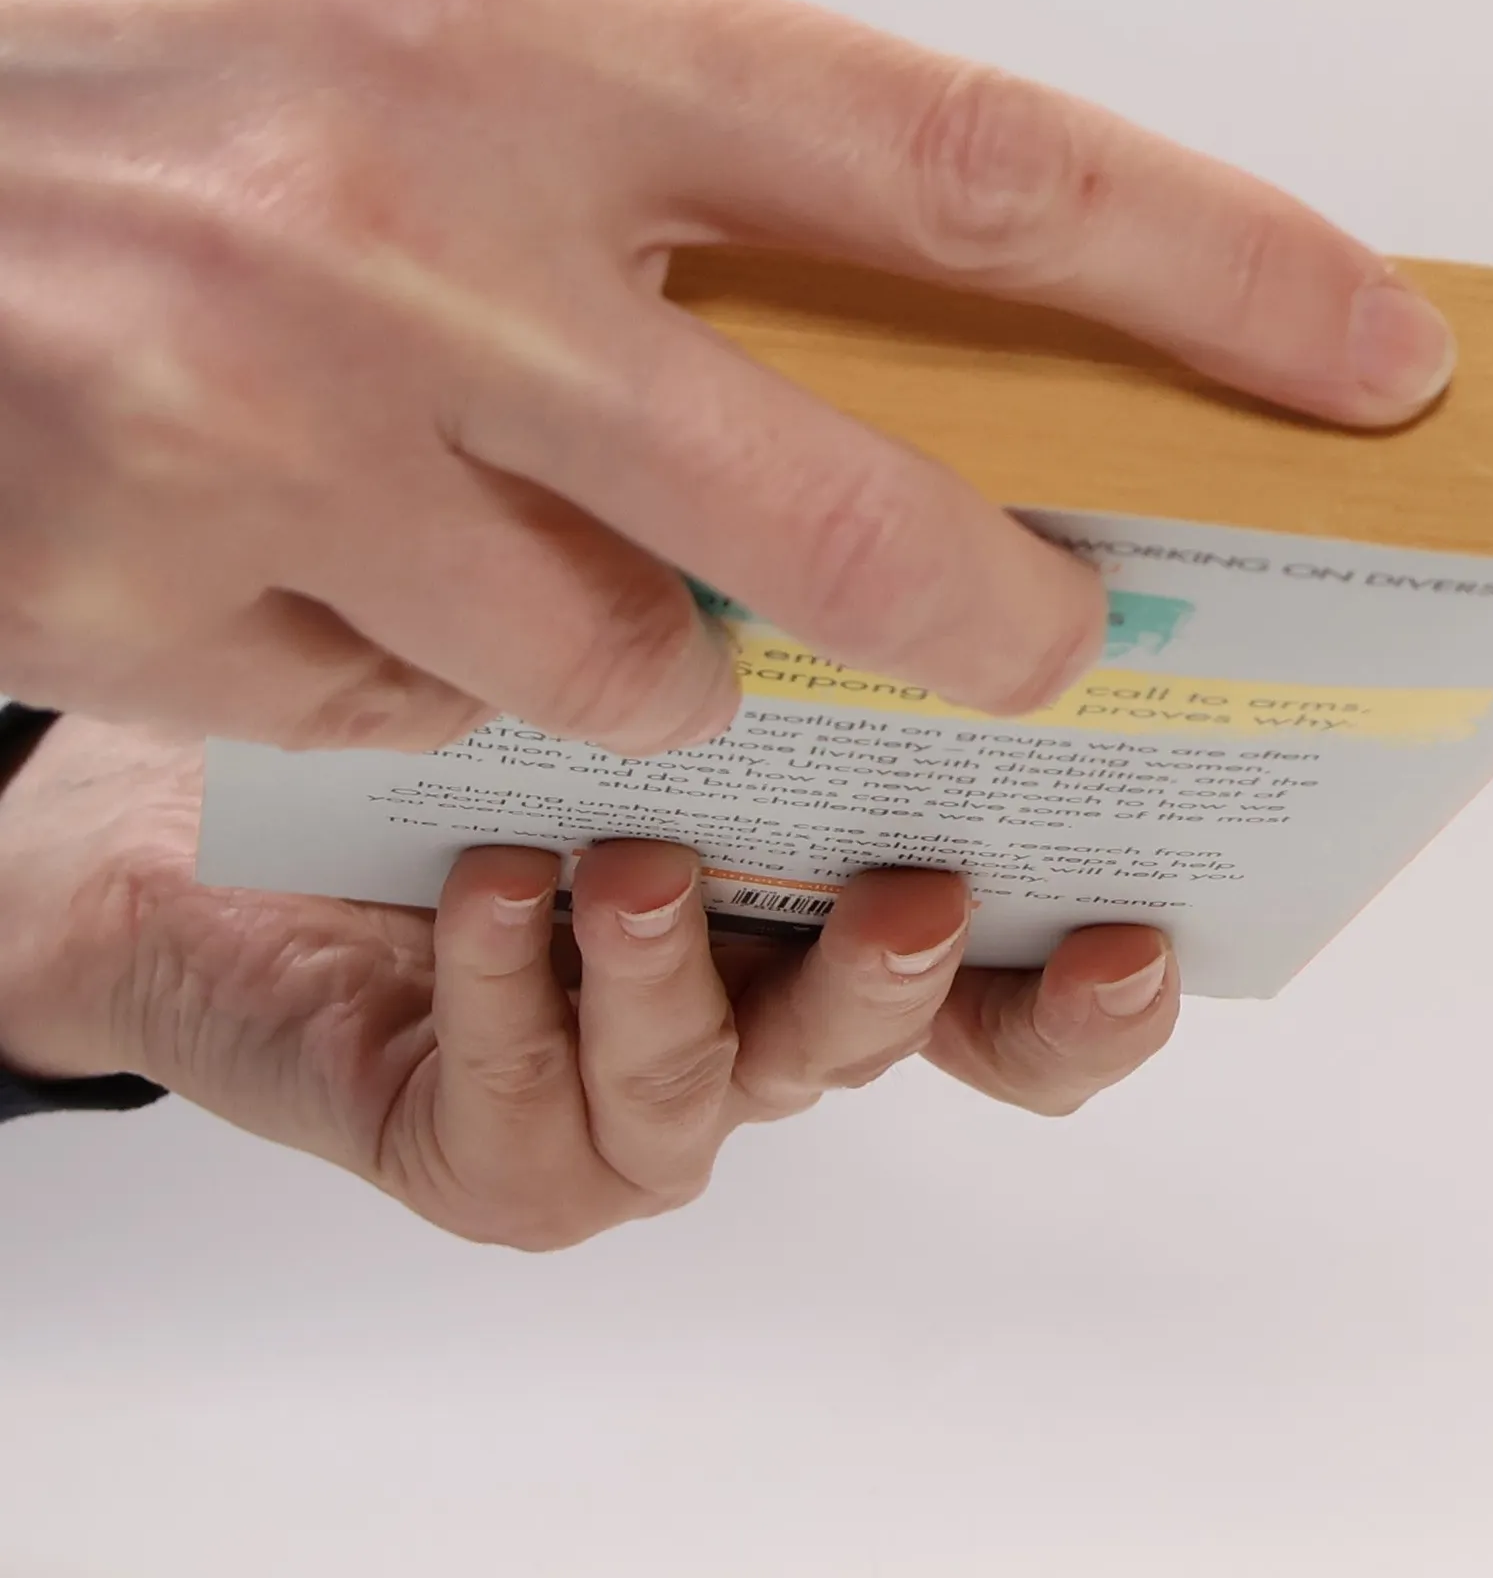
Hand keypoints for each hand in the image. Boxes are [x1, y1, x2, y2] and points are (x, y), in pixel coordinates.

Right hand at [0, 0, 1453, 754]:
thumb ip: (642, 128)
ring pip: (628, 671)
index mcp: (524, 25)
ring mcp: (288, 450)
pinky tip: (330, 559)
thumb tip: (872, 271)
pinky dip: (436, 674)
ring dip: (651, 650)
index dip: (1216, 270)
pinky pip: (420, 716)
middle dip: (998, 614)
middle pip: (854, 517)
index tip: (1370, 352)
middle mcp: (425, 247)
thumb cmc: (94, 5)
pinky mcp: (167, 609)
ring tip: (542, 541)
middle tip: (1052, 634)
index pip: (974, 166)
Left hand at [0, 718, 1178, 1244]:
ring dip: (686, 984)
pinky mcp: (494, 1153)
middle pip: (890, 1044)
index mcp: (817, 899)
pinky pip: (532, 1116)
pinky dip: (514, 997)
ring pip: (715, 1093)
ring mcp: (628, 1095)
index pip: (997, 975)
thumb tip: (891, 484)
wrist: (207, 815)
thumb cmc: (439, 704)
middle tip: (910, 894)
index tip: (1141, 930)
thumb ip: (756, 606)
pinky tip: (490, 891)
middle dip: (911, 982)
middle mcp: (752, 1005)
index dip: (1081, 984)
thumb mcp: (615, 625)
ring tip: (640, 873)